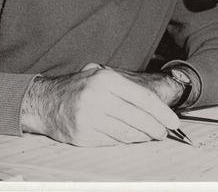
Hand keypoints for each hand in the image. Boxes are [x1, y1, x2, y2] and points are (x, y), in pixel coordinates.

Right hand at [20, 66, 179, 146]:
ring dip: (143, 137)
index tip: (173, 120)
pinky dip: (126, 142)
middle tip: (165, 132)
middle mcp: (97, 97)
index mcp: (105, 79)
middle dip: (156, 127)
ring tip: (152, 136)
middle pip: (137, 118)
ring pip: (127, 133)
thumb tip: (155, 105)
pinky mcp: (83, 135)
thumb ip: (123, 87)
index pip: (142, 98)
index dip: (161, 111)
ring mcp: (89, 118)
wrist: (44, 102)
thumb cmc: (78, 88)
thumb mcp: (99, 76)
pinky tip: (132, 139)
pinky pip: (112, 141)